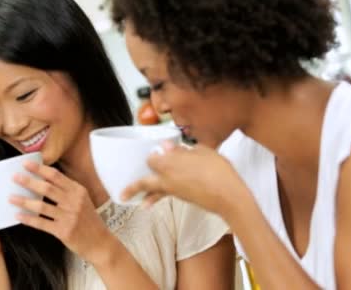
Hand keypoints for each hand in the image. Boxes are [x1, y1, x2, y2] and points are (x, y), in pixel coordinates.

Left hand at [10, 161, 112, 263]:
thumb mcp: (83, 200)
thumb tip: (44, 180)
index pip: (56, 176)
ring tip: (11, 197)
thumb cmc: (89, 220)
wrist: (100, 242)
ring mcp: (69, 217)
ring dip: (24, 201)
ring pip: (41, 206)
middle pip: (47, 188)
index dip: (39, 169)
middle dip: (28, 181)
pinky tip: (18, 216)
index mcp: (78, 191)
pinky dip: (28, 219)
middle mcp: (74, 202)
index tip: (26, 164)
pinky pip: (41, 223)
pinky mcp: (63, 231)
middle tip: (14, 177)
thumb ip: (67, 190)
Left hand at [121, 141, 248, 215]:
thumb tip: (168, 147)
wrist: (228, 196)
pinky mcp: (183, 198)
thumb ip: (183, 150)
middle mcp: (167, 179)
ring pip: (154, 192)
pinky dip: (157, 198)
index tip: (158, 150)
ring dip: (145, 195)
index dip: (154, 154)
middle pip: (144, 182)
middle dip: (132, 188)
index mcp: (170, 163)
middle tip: (121, 194)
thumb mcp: (202, 152)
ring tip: (134, 200)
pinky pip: (166, 196)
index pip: (152, 158)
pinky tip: (151, 203)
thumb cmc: (218, 170)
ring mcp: (174, 191)